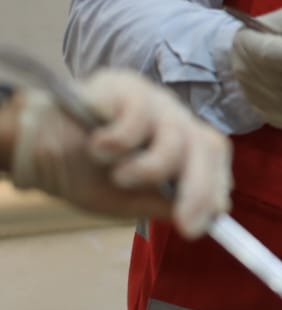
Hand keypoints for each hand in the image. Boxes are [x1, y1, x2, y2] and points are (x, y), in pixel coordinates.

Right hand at [3, 68, 231, 237]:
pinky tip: (98, 146)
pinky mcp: (128, 87)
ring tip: (119, 175)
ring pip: (177, 137)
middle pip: (206, 146)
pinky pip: (139, 120)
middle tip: (185, 222)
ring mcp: (154, 101)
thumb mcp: (124, 200)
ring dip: (148, 169)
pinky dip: (118, 144)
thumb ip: (162, 203)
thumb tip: (209, 214)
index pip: (213, 158)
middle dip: (200, 188)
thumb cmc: (83, 172)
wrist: (35, 149)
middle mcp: (173, 119)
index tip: (215, 221)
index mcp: (179, 142)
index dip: (217, 185)